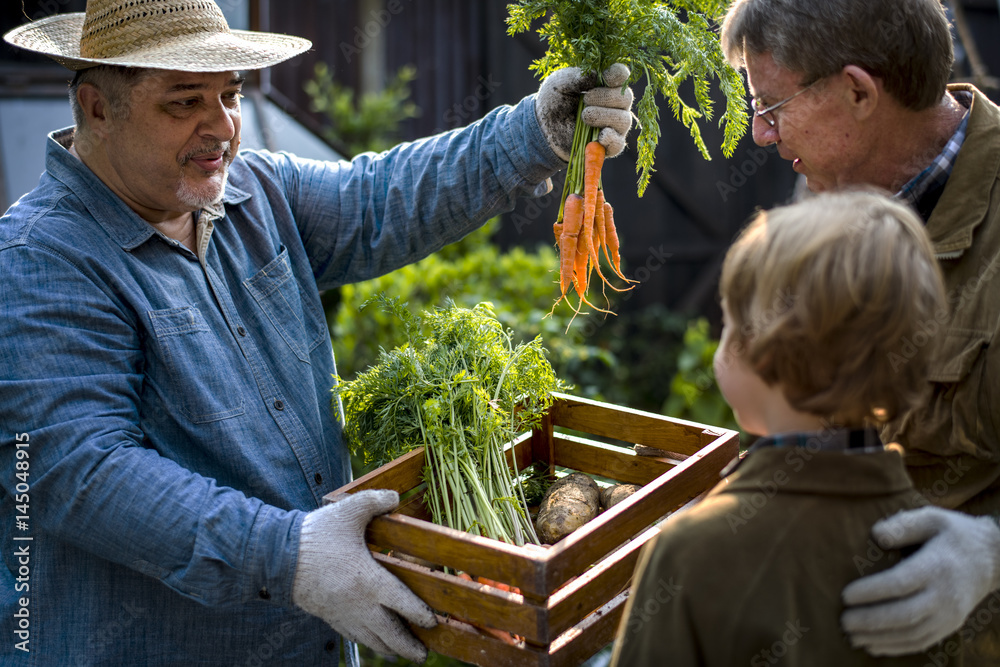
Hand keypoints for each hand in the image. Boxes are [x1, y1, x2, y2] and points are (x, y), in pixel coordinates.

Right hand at [293, 490, 436, 661]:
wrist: (278, 557)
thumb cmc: (316, 535)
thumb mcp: (348, 511)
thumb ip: (375, 501)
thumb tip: (395, 497)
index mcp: (368, 580)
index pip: (402, 603)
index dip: (419, 615)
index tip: (433, 623)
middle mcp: (359, 603)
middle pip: (389, 632)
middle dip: (408, 646)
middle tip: (423, 656)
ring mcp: (343, 613)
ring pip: (371, 639)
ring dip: (389, 648)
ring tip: (401, 654)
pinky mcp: (329, 616)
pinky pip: (352, 636)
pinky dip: (367, 643)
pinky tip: (372, 643)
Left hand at [535, 63, 632, 160]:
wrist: (544, 129)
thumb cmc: (555, 101)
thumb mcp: (559, 84)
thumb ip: (576, 77)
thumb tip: (595, 74)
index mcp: (605, 83)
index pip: (621, 74)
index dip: (618, 74)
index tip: (606, 77)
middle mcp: (615, 104)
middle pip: (626, 97)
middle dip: (606, 97)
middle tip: (585, 99)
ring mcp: (614, 125)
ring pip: (623, 120)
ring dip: (604, 116)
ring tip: (584, 116)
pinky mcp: (608, 145)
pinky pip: (618, 144)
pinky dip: (611, 139)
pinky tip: (601, 136)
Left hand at [841, 506, 999, 654]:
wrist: (992, 559)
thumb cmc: (953, 534)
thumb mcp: (931, 518)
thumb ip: (903, 524)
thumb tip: (876, 535)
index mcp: (937, 566)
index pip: (900, 583)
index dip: (871, 592)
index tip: (845, 596)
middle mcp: (944, 595)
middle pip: (905, 614)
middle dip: (871, 620)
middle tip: (843, 620)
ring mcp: (949, 614)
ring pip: (912, 633)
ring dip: (879, 638)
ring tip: (851, 636)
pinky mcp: (949, 626)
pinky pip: (922, 642)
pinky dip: (896, 647)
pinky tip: (873, 645)